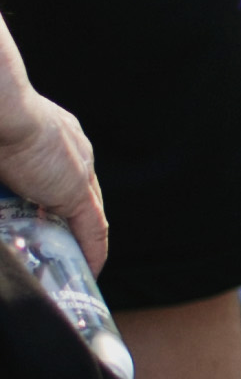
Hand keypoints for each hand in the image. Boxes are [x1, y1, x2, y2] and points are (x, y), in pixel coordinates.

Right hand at [0, 70, 108, 275]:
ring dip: (79, 239)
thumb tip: (3, 181)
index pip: (64, 174)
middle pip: (80, 195)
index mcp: (56, 137)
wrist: (2, 110)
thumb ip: (9, 173)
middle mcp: (75, 152)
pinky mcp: (77, 191)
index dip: (57, 198)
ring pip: (88, 214)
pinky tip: (90, 269)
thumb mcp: (6, 156)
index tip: (46, 218)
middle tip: (59, 248)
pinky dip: (92, 250)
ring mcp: (79, 170)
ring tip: (71, 263)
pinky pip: (93, 228)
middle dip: (71, 222)